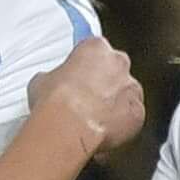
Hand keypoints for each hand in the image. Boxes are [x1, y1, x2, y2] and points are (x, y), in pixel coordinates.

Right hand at [29, 37, 145, 153]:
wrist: (68, 126)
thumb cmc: (55, 100)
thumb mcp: (41, 80)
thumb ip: (54, 76)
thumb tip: (50, 84)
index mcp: (96, 48)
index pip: (95, 50)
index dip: (86, 65)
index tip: (79, 75)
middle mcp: (118, 63)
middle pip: (116, 69)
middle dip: (105, 82)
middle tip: (86, 98)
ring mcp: (131, 88)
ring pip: (127, 94)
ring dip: (115, 104)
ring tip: (94, 119)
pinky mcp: (138, 112)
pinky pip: (132, 117)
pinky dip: (122, 125)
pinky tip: (104, 132)